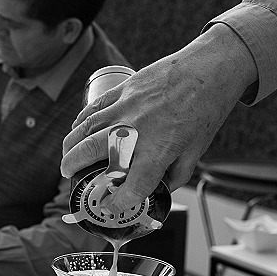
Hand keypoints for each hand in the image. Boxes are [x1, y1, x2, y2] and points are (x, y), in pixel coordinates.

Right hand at [61, 25, 257, 211]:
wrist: (210, 70)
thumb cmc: (207, 109)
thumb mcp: (196, 151)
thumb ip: (176, 175)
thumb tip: (159, 188)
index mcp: (157, 151)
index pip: (130, 187)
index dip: (117, 202)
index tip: (110, 205)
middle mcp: (136, 130)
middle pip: (91, 153)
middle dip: (74, 168)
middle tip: (69, 175)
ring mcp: (126, 107)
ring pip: (85, 129)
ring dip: (70, 145)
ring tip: (66, 156)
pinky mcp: (124, 90)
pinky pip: (94, 107)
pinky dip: (80, 120)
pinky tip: (76, 129)